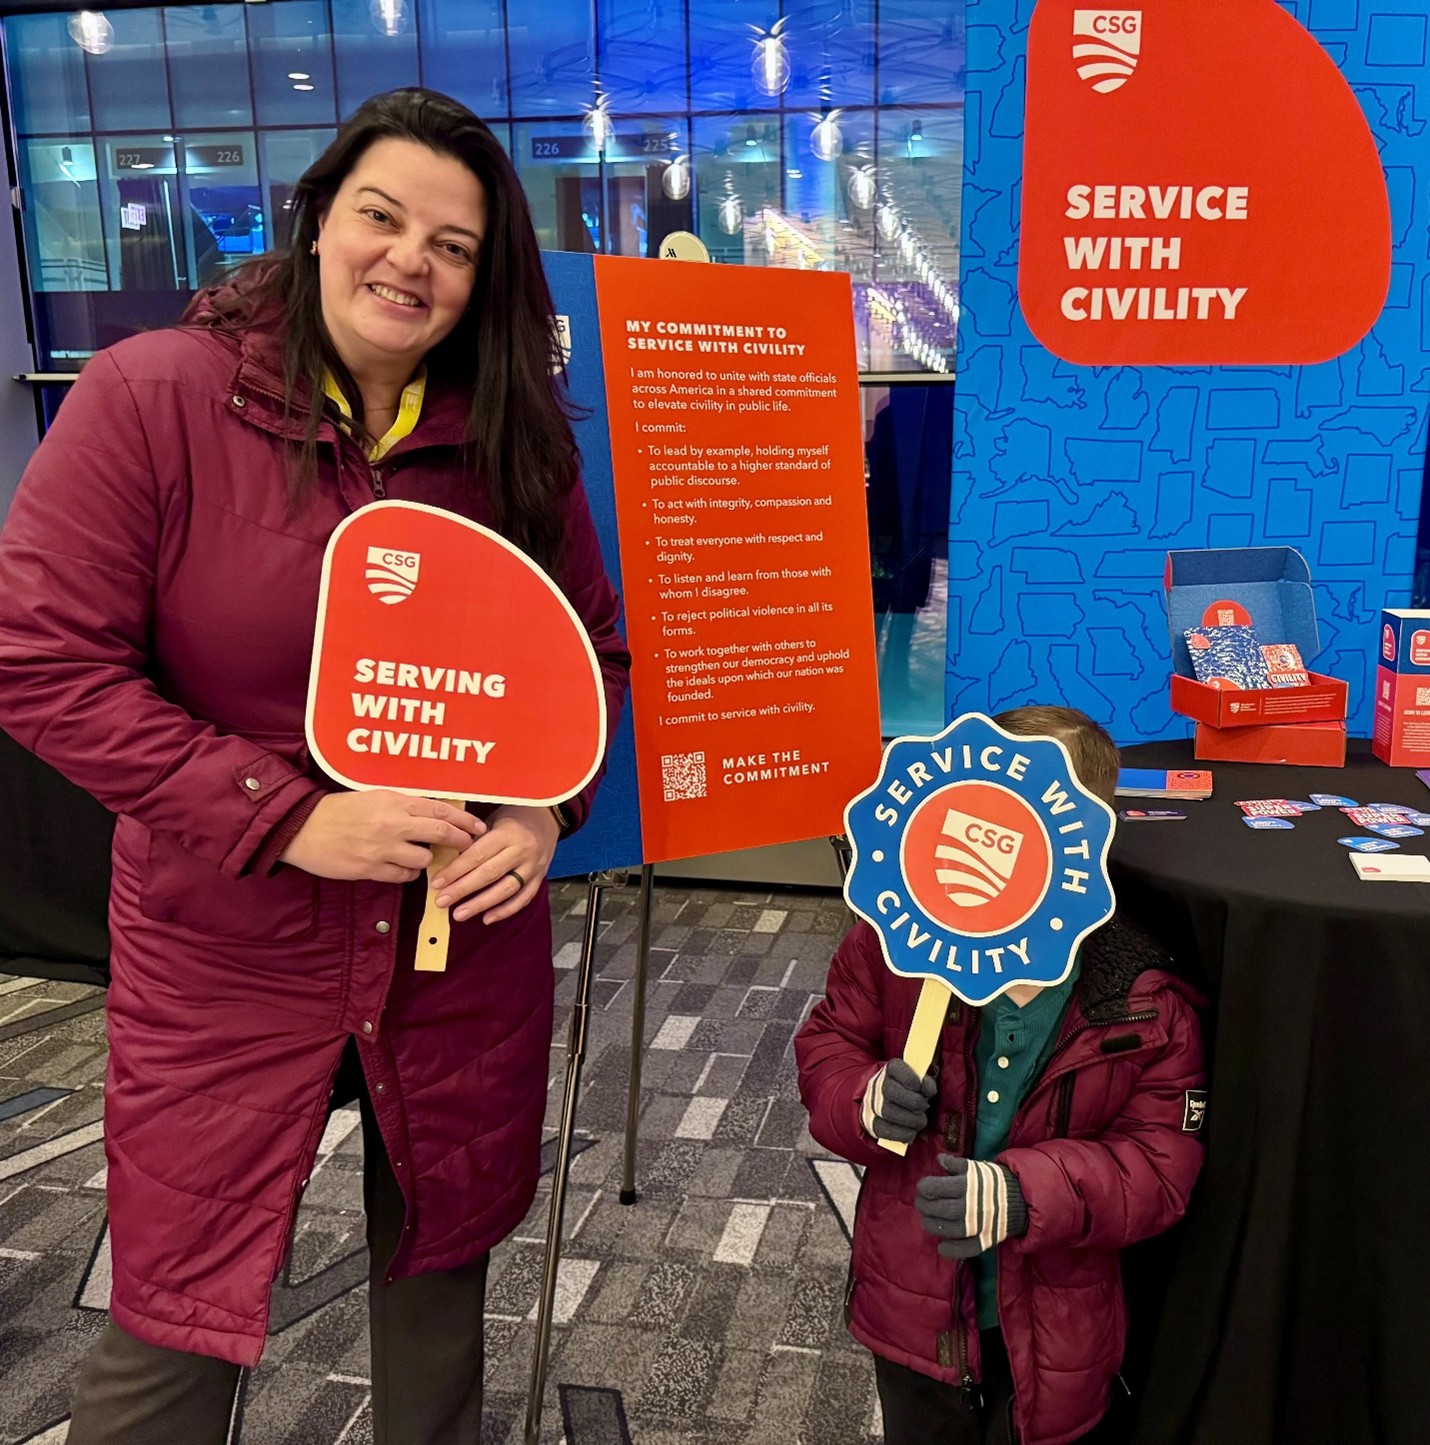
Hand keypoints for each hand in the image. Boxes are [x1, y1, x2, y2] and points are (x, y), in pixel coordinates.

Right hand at [278, 791, 483, 882]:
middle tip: (467, 846)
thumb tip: (435, 813)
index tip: (478, 827)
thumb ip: (404, 804)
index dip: (464, 820)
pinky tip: (400, 867)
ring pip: (423, 860)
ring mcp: (381, 848)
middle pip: (440, 833)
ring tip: (419, 856)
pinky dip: (407, 874)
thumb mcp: (375, 797)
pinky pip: (403, 877)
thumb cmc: (340, 810)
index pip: (440, 810)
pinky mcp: (370, 869)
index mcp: (394, 802)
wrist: (303, 827)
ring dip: (427, 860)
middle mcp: (392, 823)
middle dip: (460, 841)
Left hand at [431, 804, 560, 924]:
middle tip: (442, 901)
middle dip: (462, 890)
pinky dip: (505, 911)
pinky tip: (487, 918)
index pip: (477, 855)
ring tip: (459, 914)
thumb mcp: (493, 819)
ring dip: (480, 904)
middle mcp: (522, 850)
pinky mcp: (540, 878)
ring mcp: (533, 866)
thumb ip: (475, 839)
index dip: (455, 870)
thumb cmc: (513, 818)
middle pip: (489, 874)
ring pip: (506, 890)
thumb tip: (446, 861)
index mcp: (507, 833)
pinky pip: (523, 898)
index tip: (437, 882)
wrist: (547, 819)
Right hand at [861, 1059, 936, 1142]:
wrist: (888, 1104)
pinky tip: (912, 1132)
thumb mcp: (919, 1082)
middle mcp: (877, 1084)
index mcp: (890, 1070)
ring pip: (887, 1112)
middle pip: (890, 1090)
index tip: (920, 1087)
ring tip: (920, 1120)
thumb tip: (927, 1089)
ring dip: (910, 1119)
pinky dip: (902, 1133)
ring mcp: (871, 1104)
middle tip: (924, 1107)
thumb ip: (925, 1083)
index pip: (895, 1068)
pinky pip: (884, 1130)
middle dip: (912, 1101)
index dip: (909, 1078)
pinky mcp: (872, 1123)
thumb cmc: (910, 1092)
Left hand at [915, 1154, 1027, 1258]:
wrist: (1022, 1197)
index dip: (924, 1188)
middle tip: (921, 1204)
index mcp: (967, 1185)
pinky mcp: (986, 1239)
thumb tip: (939, 1160)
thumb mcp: (975, 1167)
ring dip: (933, 1226)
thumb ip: (956, 1164)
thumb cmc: (994, 1180)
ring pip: (950, 1230)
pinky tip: (941, 1246)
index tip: (922, 1188)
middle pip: (940, 1210)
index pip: (936, 1188)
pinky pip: (966, 1249)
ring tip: (926, 1220)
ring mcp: (979, 1224)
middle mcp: (971, 1206)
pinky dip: (952, 1250)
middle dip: (925, 1207)